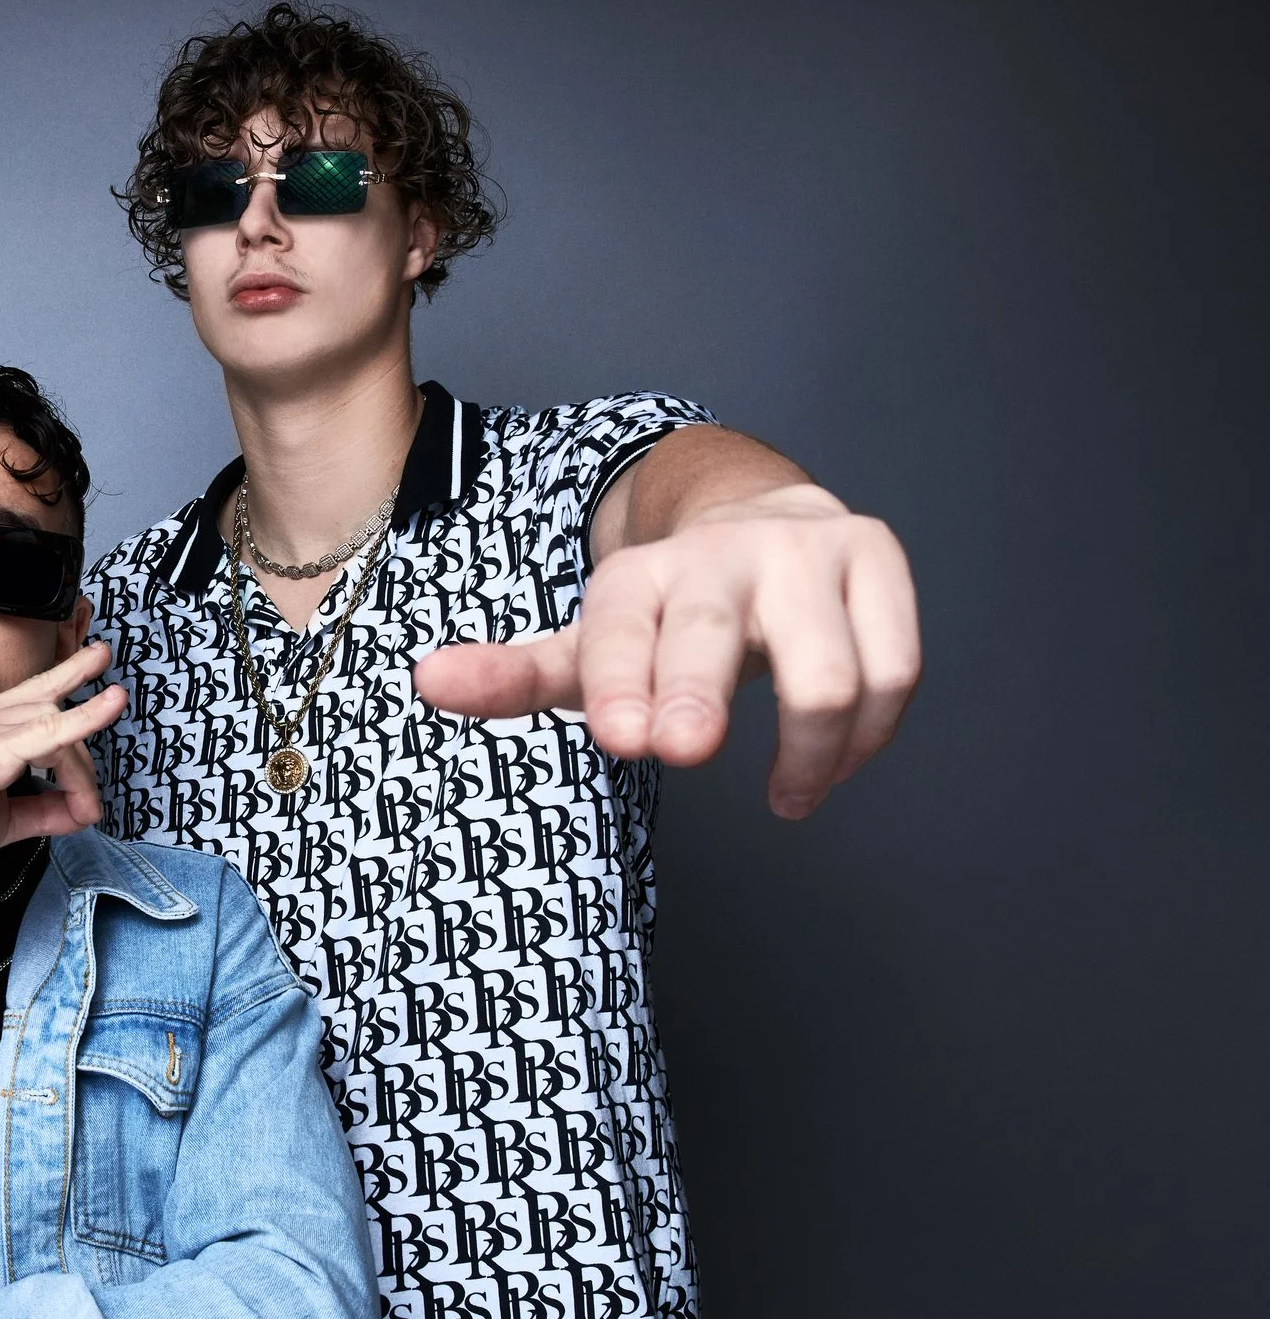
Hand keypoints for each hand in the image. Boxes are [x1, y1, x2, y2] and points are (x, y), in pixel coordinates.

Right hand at [0, 639, 127, 868]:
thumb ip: (42, 813)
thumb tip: (82, 813)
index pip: (40, 700)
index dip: (77, 697)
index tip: (108, 699)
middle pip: (57, 712)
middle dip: (87, 743)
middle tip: (91, 796)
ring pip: (59, 726)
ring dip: (83, 767)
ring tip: (89, 805)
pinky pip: (50, 729)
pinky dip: (86, 718)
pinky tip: (111, 706)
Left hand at [411, 483, 920, 817]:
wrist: (764, 523)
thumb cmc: (670, 612)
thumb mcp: (589, 645)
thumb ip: (514, 677)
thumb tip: (426, 683)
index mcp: (640, 578)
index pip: (621, 628)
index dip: (621, 679)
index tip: (623, 737)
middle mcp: (722, 555)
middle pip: (713, 631)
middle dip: (693, 687)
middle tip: (681, 749)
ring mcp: (806, 554)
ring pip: (825, 671)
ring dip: (805, 750)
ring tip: (782, 795)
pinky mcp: (875, 563)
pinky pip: (891, 671)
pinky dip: (863, 738)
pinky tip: (827, 768)